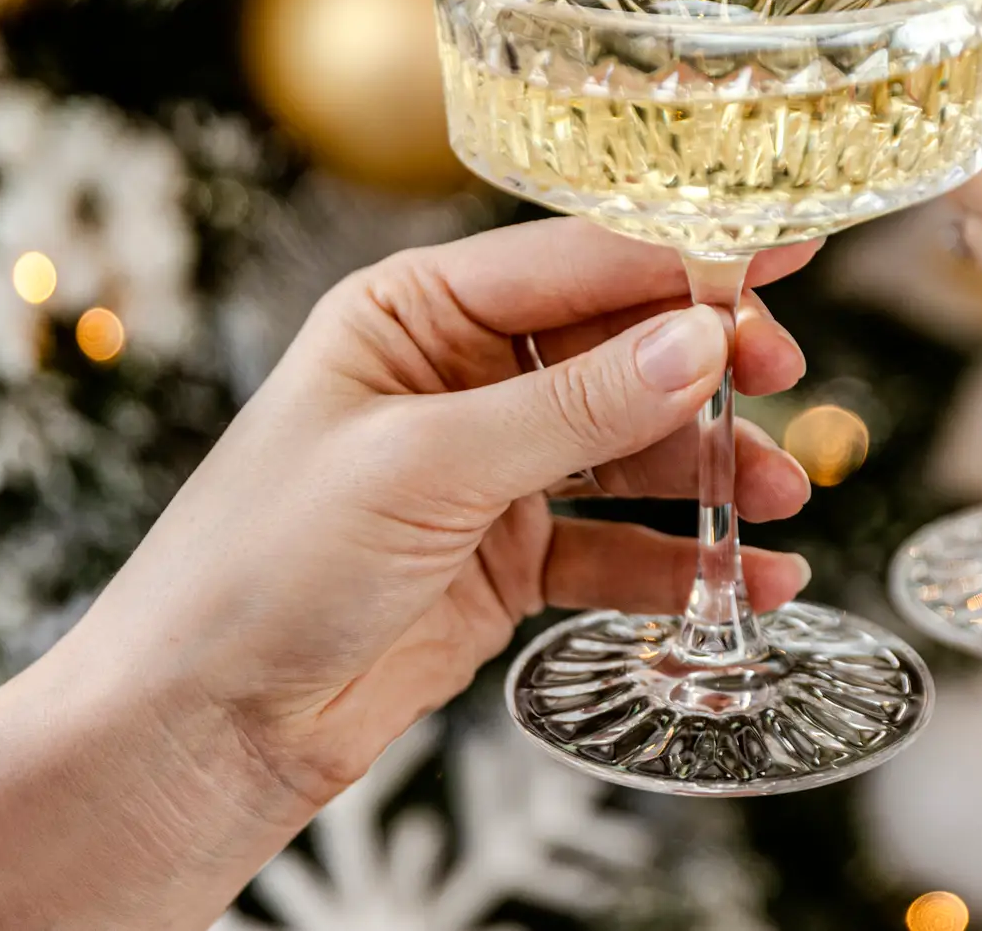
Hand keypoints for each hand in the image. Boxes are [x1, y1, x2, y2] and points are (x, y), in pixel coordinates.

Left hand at [63, 219, 818, 808]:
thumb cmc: (260, 568)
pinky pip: (616, 543)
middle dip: (705, 371)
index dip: (680, 259)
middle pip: (616, 350)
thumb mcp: (422, 467)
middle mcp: (458, 378)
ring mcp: (488, 469)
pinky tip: (747, 578)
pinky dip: (679, 559)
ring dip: (707, 470)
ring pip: (630, 448)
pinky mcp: (508, 556)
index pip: (572, 264)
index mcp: (414, 313)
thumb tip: (698, 342)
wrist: (200, 728)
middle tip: (780, 382)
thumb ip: (570, 408)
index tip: (778, 252)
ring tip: (778, 497)